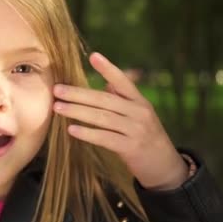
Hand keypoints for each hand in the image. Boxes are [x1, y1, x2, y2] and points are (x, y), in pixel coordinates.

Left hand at [52, 52, 188, 190]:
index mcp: (140, 101)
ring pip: (102, 118)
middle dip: (79, 94)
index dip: (108, 69)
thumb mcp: (138, 114)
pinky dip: (87, 133)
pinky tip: (71, 129)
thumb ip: (122, 99)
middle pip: (105, 100)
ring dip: (77, 111)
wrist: (165, 166)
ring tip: (57, 107)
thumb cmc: (145, 136)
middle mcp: (139, 112)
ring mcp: (136, 130)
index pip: (123, 81)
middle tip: (57, 89)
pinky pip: (105, 138)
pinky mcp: (131, 148)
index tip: (93, 56)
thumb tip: (105, 83)